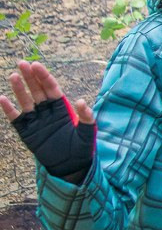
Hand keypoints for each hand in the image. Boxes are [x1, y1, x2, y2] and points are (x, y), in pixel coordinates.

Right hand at [2, 61, 95, 179]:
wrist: (70, 166)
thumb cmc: (81, 149)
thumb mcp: (86, 133)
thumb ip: (86, 117)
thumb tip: (81, 101)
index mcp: (62, 108)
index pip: (51, 88)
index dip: (44, 77)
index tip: (37, 66)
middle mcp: (47, 111)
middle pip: (37, 90)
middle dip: (30, 77)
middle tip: (22, 63)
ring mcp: (36, 120)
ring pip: (26, 101)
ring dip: (19, 89)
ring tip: (13, 76)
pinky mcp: (26, 131)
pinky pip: (16, 118)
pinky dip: (9, 109)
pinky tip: (2, 99)